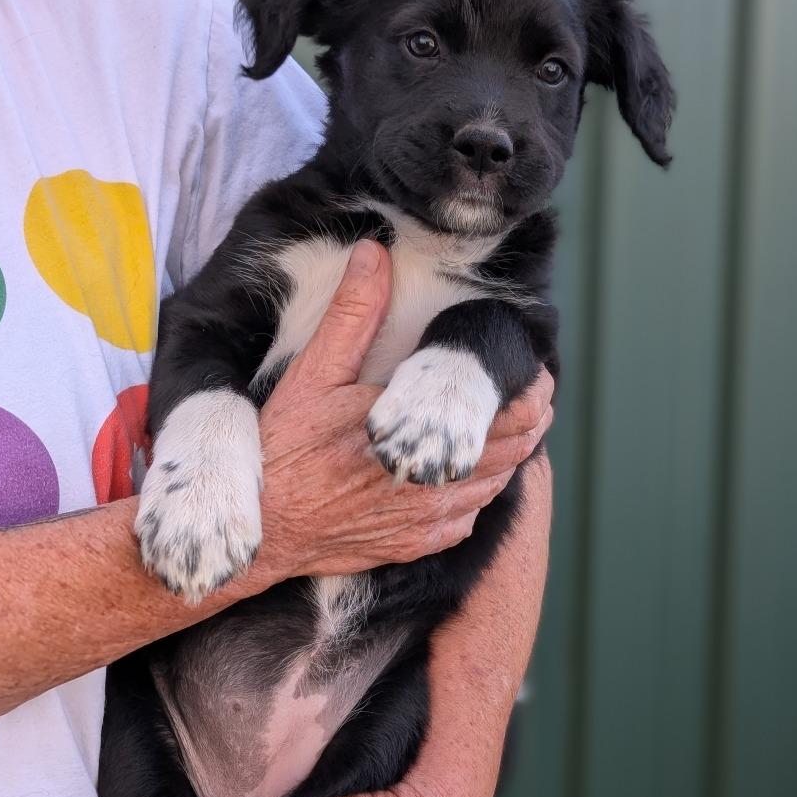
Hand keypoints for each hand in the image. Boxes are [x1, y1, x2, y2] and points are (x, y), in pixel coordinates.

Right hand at [254, 239, 552, 580]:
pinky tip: (470, 469)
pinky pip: (471, 517)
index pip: (504, 411)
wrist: (262, 529)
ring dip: (511, 453)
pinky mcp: (417, 543)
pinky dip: (480, 490)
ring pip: (498, 484)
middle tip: (534, 391)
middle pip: (516, 449)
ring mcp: (428, 519)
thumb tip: (375, 253)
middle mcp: (432, 481)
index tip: (533, 368)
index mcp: (416, 432)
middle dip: (532, 417)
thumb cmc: (284, 449)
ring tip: (512, 423)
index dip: (529, 388)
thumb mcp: (313, 374)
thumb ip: (353, 315)